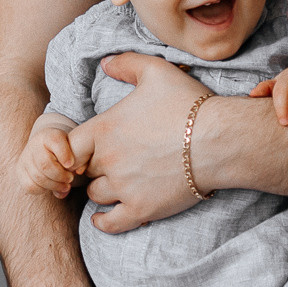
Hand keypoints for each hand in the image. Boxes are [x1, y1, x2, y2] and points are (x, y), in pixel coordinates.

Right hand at [20, 123, 84, 198]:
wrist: (45, 148)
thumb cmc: (64, 151)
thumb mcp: (73, 149)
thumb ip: (78, 162)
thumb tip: (72, 180)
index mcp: (49, 135)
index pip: (55, 141)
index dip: (64, 154)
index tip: (71, 164)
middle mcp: (34, 145)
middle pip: (45, 165)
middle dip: (60, 176)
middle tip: (70, 179)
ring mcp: (25, 158)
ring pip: (38, 177)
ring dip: (54, 185)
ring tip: (64, 186)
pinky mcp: (20, 171)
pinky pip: (29, 186)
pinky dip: (42, 190)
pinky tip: (51, 187)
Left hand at [81, 53, 208, 234]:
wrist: (220, 140)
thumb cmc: (189, 104)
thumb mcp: (156, 71)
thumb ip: (126, 63)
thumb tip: (105, 63)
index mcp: (104, 129)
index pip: (67, 146)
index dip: (72, 149)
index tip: (84, 150)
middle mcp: (108, 160)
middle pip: (83, 171)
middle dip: (92, 167)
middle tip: (108, 163)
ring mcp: (124, 187)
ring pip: (96, 195)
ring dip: (101, 190)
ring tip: (115, 184)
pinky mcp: (142, 209)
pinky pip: (111, 223)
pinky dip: (103, 222)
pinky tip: (102, 218)